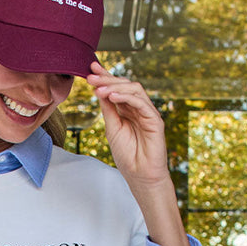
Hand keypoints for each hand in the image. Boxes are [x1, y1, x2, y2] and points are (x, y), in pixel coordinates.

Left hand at [86, 61, 169, 186]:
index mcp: (127, 110)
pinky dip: (127, 98)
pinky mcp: (155, 120)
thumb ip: (108, 110)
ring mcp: (147, 112)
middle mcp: (138, 108)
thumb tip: (99, 91)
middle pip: (125, 85)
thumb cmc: (128, 155)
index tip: (90, 69)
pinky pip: (142, 103)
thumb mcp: (112, 129)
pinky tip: (113, 97)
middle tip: (91, 77)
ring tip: (100, 89)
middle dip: (107, 79)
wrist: (140, 175)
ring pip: (134, 90)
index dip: (105, 77)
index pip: (116, 89)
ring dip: (115, 87)